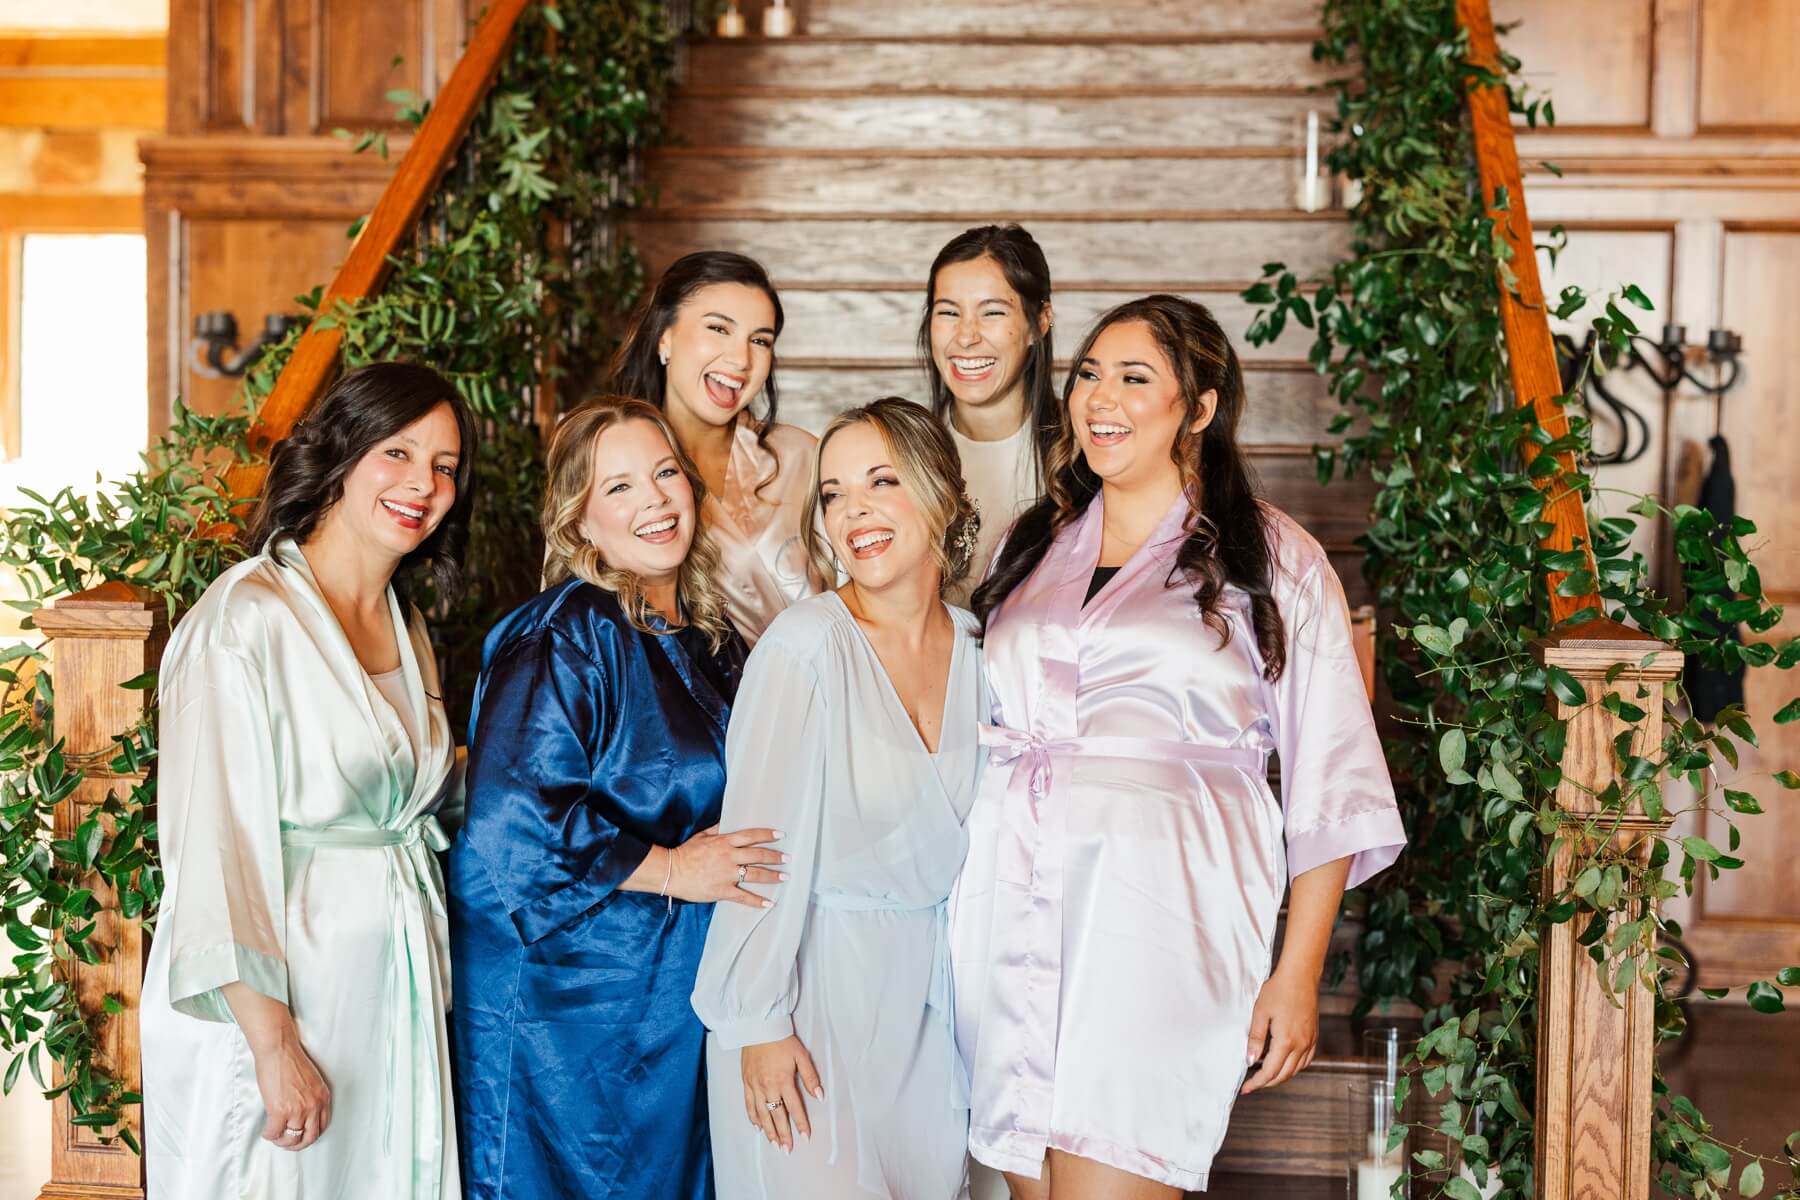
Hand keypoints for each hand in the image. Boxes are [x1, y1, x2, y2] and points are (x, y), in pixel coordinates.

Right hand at [249, 1026, 331, 1150]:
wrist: (279, 1050)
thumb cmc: (291, 1061)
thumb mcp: (311, 1080)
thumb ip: (311, 1097)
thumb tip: (302, 1112)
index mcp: (322, 1097)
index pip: (322, 1125)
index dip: (310, 1134)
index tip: (302, 1135)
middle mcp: (313, 1105)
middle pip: (310, 1137)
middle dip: (297, 1144)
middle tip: (287, 1142)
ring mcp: (297, 1110)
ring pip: (291, 1138)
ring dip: (281, 1141)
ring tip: (275, 1136)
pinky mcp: (280, 1111)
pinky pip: (274, 1133)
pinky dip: (269, 1135)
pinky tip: (266, 1131)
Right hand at [668, 826, 786, 906]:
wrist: (670, 872)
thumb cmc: (684, 853)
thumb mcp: (701, 836)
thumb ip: (717, 829)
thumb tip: (727, 820)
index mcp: (724, 842)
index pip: (751, 836)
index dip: (767, 835)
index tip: (780, 835)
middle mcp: (729, 857)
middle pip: (758, 855)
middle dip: (775, 857)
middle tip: (787, 858)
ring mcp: (726, 875)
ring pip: (755, 875)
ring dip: (772, 876)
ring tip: (784, 877)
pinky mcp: (722, 891)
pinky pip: (743, 896)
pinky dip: (757, 901)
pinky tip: (769, 904)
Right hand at [741, 1034, 822, 1152]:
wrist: (759, 1028)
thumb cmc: (783, 1041)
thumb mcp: (801, 1056)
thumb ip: (811, 1077)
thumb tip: (820, 1096)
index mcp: (783, 1080)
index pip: (794, 1107)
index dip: (801, 1123)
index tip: (805, 1137)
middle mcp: (768, 1086)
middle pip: (776, 1115)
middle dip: (783, 1134)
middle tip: (787, 1150)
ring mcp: (755, 1086)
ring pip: (761, 1114)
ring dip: (768, 1131)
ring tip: (774, 1144)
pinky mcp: (746, 1082)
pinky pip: (748, 1105)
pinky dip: (753, 1117)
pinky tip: (757, 1127)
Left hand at [1240, 966, 1318, 1093]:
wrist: (1301, 975)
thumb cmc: (1279, 990)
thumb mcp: (1260, 1013)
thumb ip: (1255, 1039)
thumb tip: (1250, 1061)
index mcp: (1287, 1041)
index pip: (1270, 1071)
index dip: (1257, 1082)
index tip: (1246, 1088)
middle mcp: (1302, 1044)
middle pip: (1284, 1075)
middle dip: (1267, 1083)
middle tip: (1252, 1084)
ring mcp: (1310, 1041)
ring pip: (1296, 1070)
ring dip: (1280, 1076)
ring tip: (1264, 1075)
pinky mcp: (1314, 1036)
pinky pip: (1305, 1060)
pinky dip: (1294, 1067)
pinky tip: (1284, 1063)